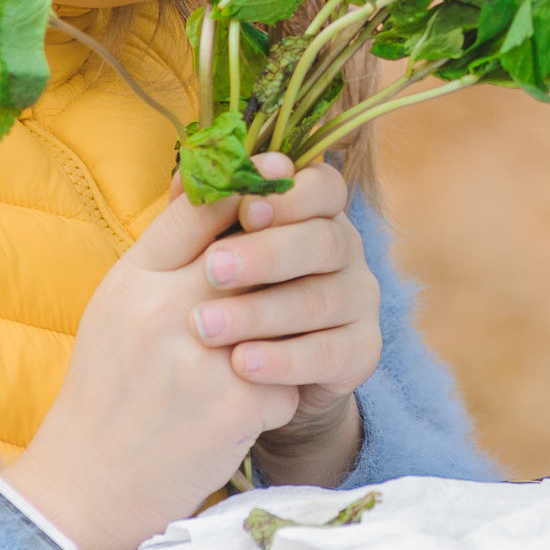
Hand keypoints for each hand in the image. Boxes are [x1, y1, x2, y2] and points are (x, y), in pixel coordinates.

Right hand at [0, 156, 301, 549]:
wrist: (84, 490)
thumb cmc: (107, 395)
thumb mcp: (117, 310)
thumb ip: (163, 258)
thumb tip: (215, 192)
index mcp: (133, 279)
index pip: (199, 205)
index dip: (244, 187)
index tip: (273, 180)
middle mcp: (165, 308)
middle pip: (253, 250)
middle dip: (282, 257)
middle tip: (299, 265)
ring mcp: (203, 357)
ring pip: (284, 314)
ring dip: (285, 334)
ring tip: (268, 354)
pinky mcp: (234, 405)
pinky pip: (289, 380)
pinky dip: (277, 397)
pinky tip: (248, 415)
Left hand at [193, 161, 381, 486]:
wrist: (242, 373)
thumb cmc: (224, 291)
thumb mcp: (204, 249)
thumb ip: (201, 212)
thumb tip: (187, 176)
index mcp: (313, 210)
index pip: (323, 187)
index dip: (290, 196)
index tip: (247, 209)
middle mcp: (344, 249)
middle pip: (323, 241)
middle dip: (266, 254)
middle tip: (212, 269)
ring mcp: (359, 299)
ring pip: (320, 299)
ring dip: (261, 312)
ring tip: (206, 326)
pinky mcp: (361, 350)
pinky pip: (330, 353)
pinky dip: (285, 360)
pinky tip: (242, 363)